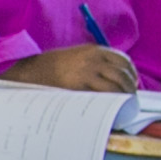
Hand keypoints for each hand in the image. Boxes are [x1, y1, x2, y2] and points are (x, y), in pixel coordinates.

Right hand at [3, 44, 138, 93]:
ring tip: (123, 106)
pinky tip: (111, 109)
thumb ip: (94, 62)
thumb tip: (113, 78)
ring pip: (115, 86)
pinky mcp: (79, 87)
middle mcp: (92, 60)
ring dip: (123, 97)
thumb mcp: (75, 56)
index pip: (123, 60)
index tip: (132, 83)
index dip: (131, 73)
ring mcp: (86, 74)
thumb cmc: (50, 67)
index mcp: (93, 50)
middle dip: (130, 88)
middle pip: (122, 75)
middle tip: (130, 98)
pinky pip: (102, 96)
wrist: (28, 72)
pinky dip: (110, 103)